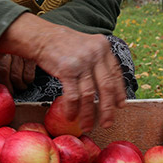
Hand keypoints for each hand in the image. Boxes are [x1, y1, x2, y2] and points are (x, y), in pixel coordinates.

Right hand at [0, 13, 125, 131]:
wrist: (42, 36)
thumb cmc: (64, 44)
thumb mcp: (87, 45)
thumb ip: (98, 60)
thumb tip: (108, 85)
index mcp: (103, 47)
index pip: (116, 73)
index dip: (119, 92)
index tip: (120, 105)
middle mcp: (95, 54)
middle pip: (106, 87)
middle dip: (108, 109)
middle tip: (108, 123)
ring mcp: (81, 62)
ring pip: (89, 95)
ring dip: (88, 114)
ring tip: (87, 126)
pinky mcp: (67, 70)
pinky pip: (73, 96)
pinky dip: (73, 109)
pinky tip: (71, 116)